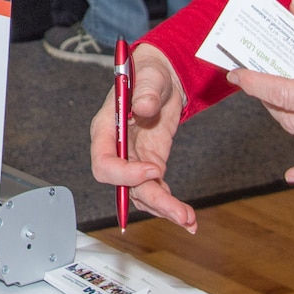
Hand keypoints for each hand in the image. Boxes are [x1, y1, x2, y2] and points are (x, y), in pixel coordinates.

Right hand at [88, 43, 194, 230]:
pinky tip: (187, 216)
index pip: (104, 161)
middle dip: (151, 200)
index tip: (155, 169)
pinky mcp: (151, 162)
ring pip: (141, 194)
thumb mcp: (149, 76)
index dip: (125, 172)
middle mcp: (117, 149)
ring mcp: (134, 159)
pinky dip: (169, 204)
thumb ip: (145, 91)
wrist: (162, 77)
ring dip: (163, 209)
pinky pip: (155, 189)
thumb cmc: (148, 72)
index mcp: (106, 128)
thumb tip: (144, 107)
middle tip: (178, 212)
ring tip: (188, 220)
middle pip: (124, 185)